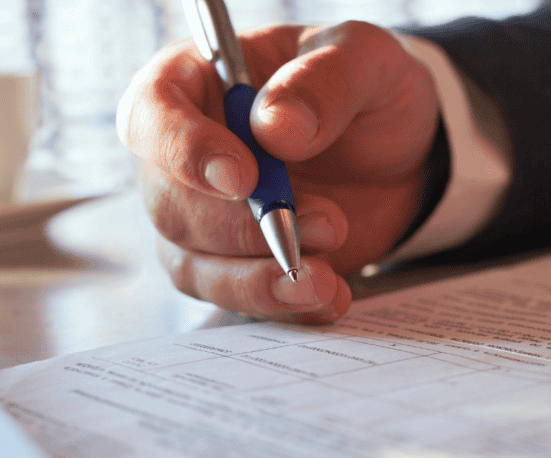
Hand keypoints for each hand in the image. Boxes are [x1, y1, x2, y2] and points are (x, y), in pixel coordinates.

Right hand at [118, 21, 438, 322]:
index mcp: (193, 82)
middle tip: (327, 224)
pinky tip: (329, 298)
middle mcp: (182, 157)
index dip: (182, 151)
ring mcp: (204, 217)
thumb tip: (276, 127)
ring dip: (257, 281)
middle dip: (246, 228)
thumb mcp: (364, 59)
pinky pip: (236, 298)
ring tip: (325, 280)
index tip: (241, 178)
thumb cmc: (363, 87)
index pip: (150, 116)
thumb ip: (323, 81)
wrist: (400, 152)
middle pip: (172, 206)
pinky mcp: (236, 264)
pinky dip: (281, 306)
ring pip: (195, 266)